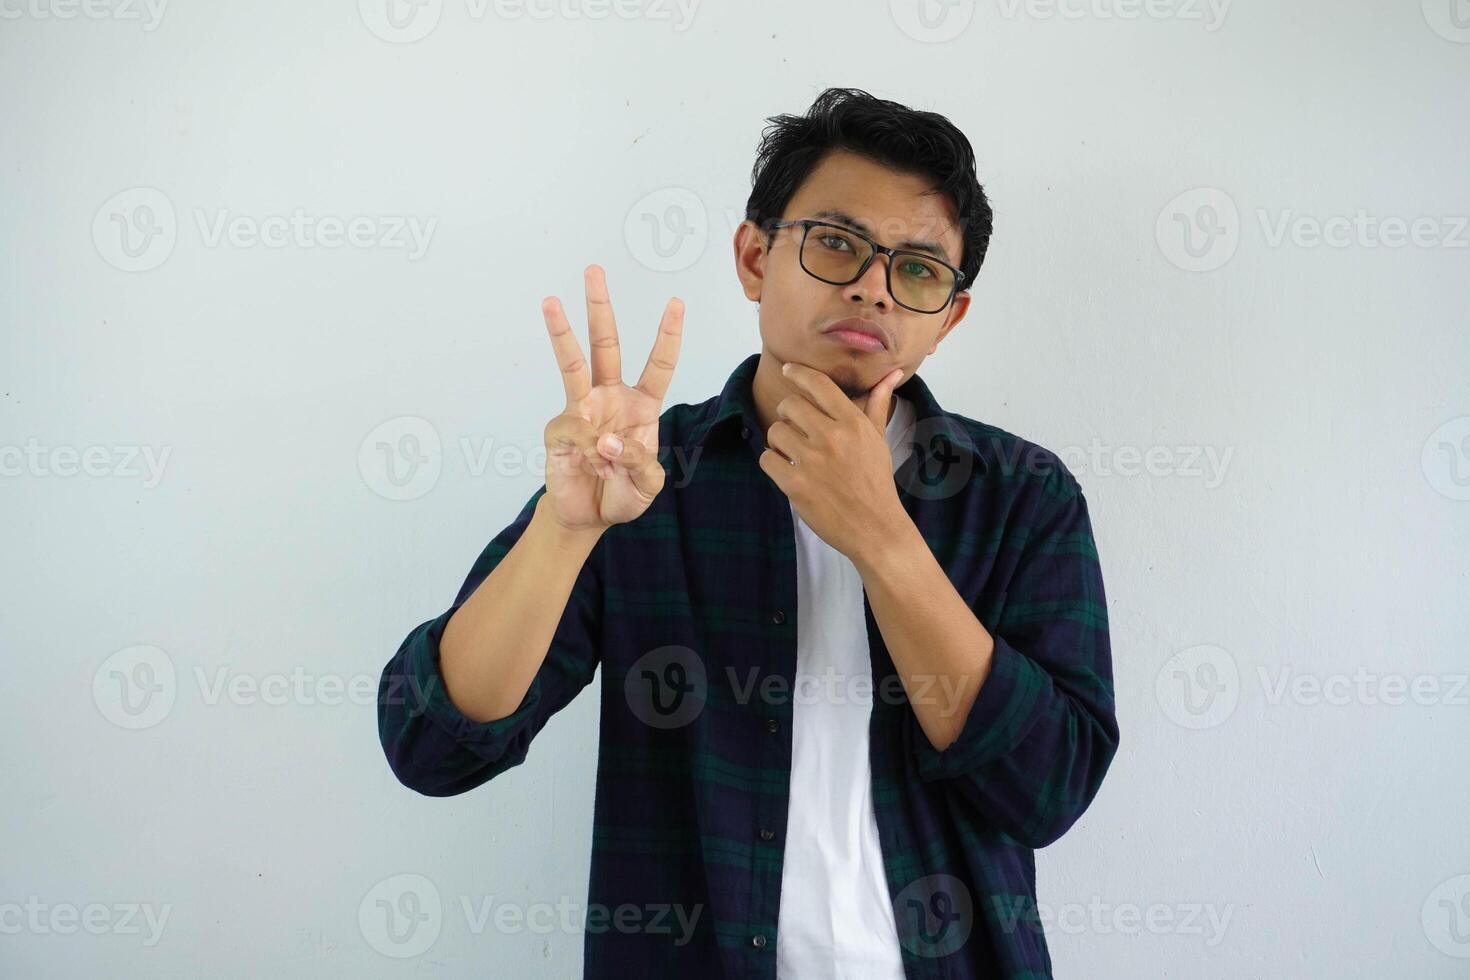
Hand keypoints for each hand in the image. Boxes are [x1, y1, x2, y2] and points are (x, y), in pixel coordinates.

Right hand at [540, 265, 684, 532]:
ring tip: (551, 300)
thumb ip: (640, 464)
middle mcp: (609, 397)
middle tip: (594, 270)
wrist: (588, 516)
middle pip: (606, 344)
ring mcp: (581, 408)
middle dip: (600, 307)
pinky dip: (590, 449)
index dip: (667, 334)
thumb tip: (608, 440)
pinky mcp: (560, 428)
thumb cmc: (621, 493)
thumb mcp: (647, 484)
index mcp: (641, 405)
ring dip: (561, 331)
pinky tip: (594, 464)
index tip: (676, 302)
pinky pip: (576, 429)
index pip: (658, 364)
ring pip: (572, 363)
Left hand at [758, 361, 908, 561]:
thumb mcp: (878, 440)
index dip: (798, 373)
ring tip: (794, 453)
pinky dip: (773, 463)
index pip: (818, 384)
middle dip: (788, 414)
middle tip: (795, 427)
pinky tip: (787, 470)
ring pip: (775, 432)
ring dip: (780, 441)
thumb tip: (892, 375)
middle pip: (790, 405)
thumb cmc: (876, 482)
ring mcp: (812, 461)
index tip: (788, 370)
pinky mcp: (795, 485)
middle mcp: (832, 437)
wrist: (875, 528)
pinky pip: (767, 459)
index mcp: (853, 423)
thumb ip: (878, 405)